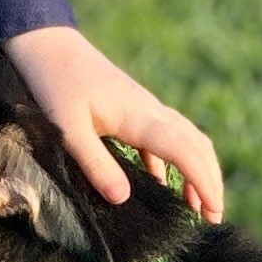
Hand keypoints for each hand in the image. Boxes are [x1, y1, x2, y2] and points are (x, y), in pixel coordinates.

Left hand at [6, 26, 224, 220]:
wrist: (48, 44)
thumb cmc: (55, 84)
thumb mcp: (68, 129)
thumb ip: (95, 164)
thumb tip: (123, 199)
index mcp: (140, 117)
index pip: (185, 151)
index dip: (203, 182)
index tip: (212, 212)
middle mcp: (151, 111)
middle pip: (196, 145)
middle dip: (210, 181)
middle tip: (214, 217)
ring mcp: (145, 108)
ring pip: (187, 139)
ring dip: (197, 170)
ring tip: (197, 206)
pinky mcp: (134, 110)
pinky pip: (166, 137)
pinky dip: (173, 162)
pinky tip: (162, 183)